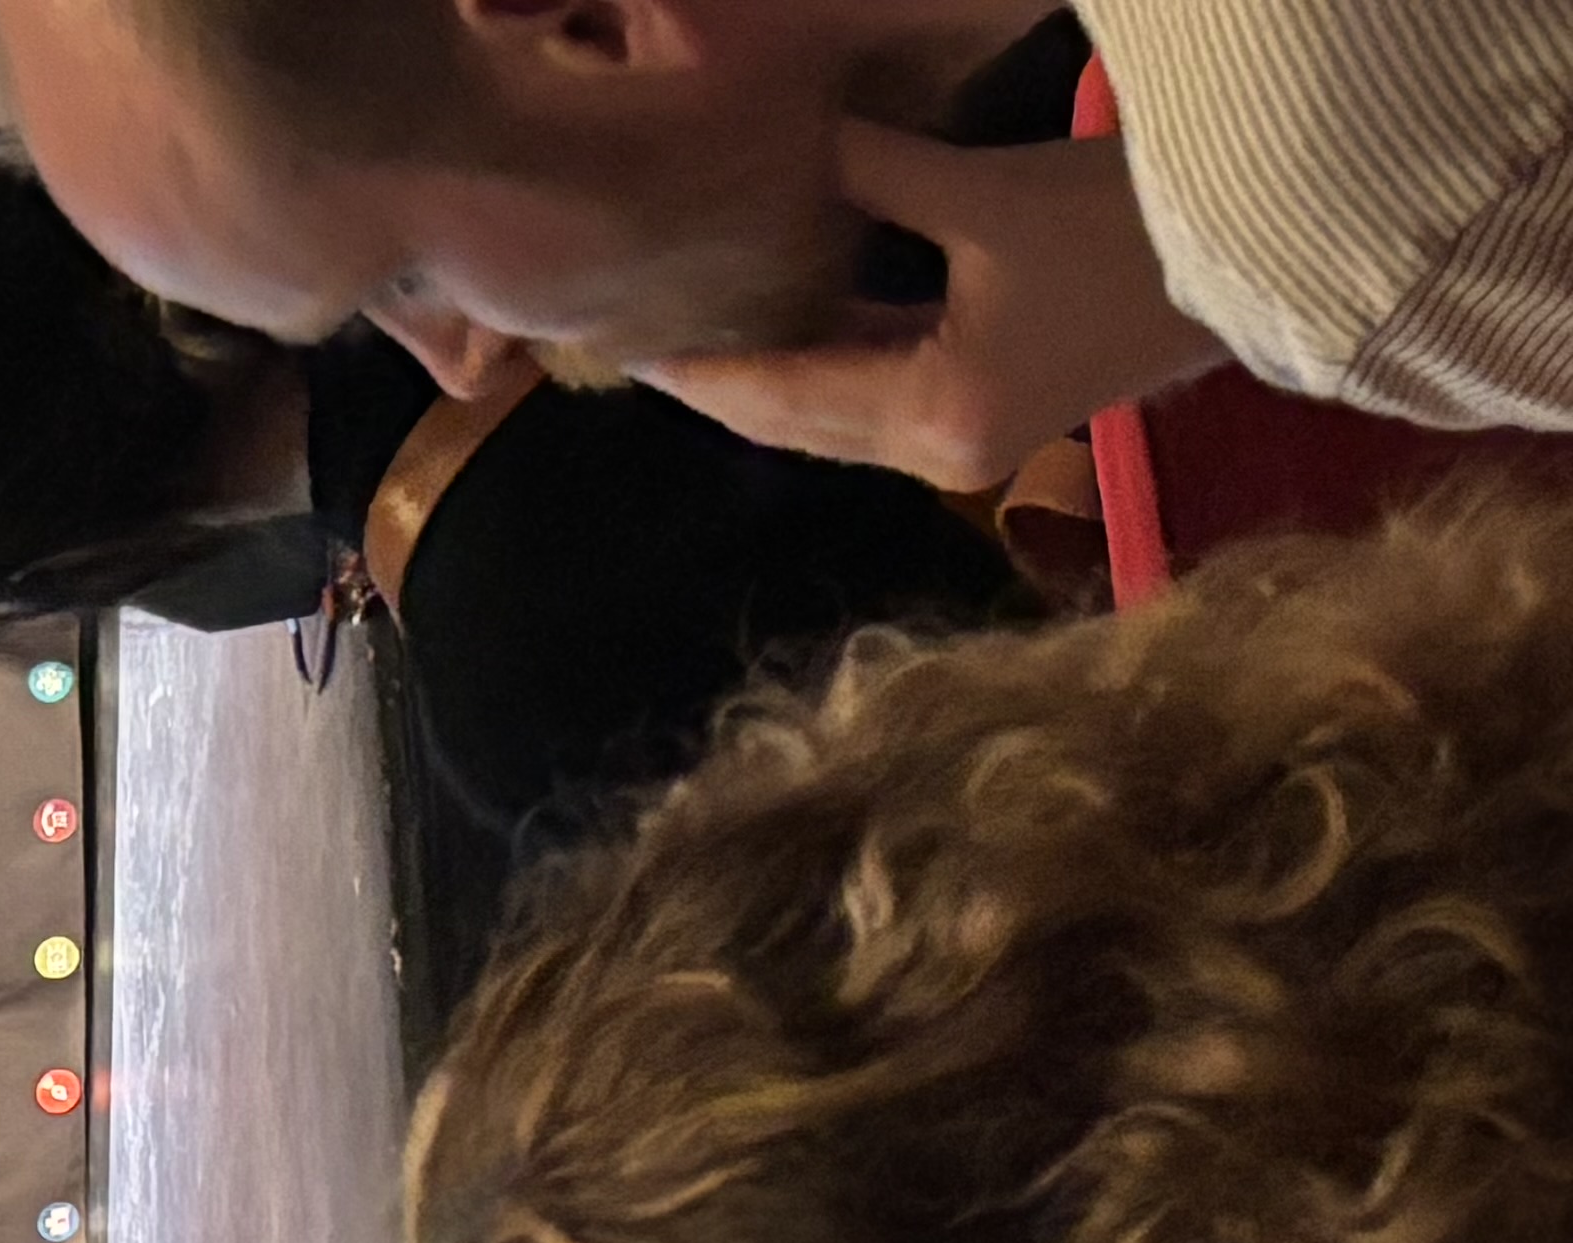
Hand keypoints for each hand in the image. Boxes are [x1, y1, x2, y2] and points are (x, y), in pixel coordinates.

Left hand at [637, 121, 1216, 487]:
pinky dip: (835, 354)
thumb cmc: (1131, 227)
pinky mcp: (995, 406)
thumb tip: (795, 143)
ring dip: (773, 369)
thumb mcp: (989, 194)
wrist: (1265, 249)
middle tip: (642, 331)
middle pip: (797, 419)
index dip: (701, 369)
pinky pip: (882, 388)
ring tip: (698, 319)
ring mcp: (970, 436)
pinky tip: (790, 309)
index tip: (627, 341)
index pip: (780, 398)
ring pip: (835, 409)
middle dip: (723, 377)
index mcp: (932, 415)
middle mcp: (940, 448)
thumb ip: (878, 175)